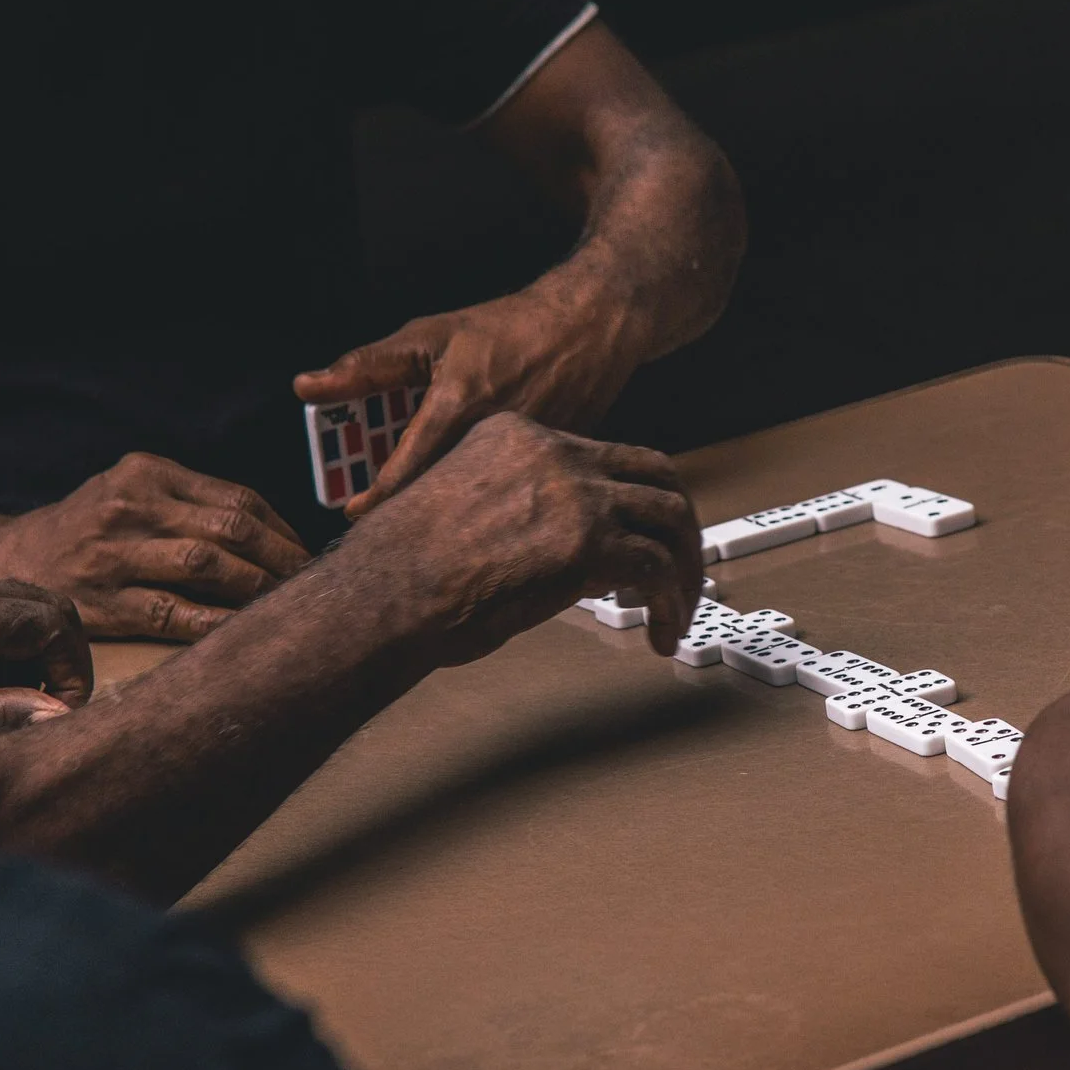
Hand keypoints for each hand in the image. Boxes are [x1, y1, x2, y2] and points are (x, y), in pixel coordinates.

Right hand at [0, 453, 309, 639]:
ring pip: (208, 567)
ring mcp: (115, 555)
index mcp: (147, 474)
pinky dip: (217, 624)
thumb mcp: (134, 493)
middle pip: (230, 529)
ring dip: (258, 589)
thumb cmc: (93, 529)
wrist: (11, 560)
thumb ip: (194, 502)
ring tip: (286, 606)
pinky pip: (175, 614)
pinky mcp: (104, 602)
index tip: (308, 554)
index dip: (283, 530)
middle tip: (312, 585)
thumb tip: (277, 533)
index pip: (237, 498)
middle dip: (282, 559)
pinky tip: (245, 631)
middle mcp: (131, 507)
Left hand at [294, 284, 641, 518]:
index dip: (375, 499)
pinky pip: (508, 490)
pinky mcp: (553, 468)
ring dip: (448, 500)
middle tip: (387, 505)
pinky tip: (478, 484)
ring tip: (433, 497)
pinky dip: (485, 491)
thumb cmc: (506, 328)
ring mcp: (528, 457)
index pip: (404, 470)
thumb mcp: (428, 335)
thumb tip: (307, 387)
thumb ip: (367, 366)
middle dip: (408, 503)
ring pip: (474, 495)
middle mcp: (493, 437)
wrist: (589, 328)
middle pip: (437, 491)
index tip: (352, 513)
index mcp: (457, 406)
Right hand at [341, 412, 701, 664]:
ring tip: (678, 610)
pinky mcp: (590, 544)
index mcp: (517, 436)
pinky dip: (670, 605)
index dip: (631, 502)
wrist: (384, 595)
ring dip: (685, 568)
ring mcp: (576, 495)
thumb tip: (545, 550)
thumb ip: (512, 510)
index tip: (635, 539)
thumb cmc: (399, 569)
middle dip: (678, 524)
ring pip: (670, 519)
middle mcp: (553, 454)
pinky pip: (658, 570)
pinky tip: (660, 634)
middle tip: (681, 567)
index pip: (603, 457)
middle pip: (655, 474)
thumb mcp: (457, 508)